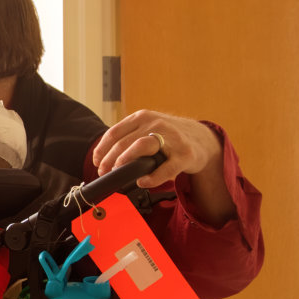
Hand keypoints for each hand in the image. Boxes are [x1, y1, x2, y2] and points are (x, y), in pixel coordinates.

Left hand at [91, 109, 236, 224]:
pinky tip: (142, 182)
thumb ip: (129, 137)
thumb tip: (104, 156)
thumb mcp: (148, 129)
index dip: (101, 149)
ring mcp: (171, 138)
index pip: (115, 132)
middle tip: (104, 172)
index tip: (96, 162)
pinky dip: (151, 177)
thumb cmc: (170, 137)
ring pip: (142, 146)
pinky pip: (165, 168)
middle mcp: (156, 124)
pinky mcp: (185, 154)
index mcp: (143, 117)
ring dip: (125, 161)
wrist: (202, 139)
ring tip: (118, 172)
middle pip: (124, 141)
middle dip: (109, 159)